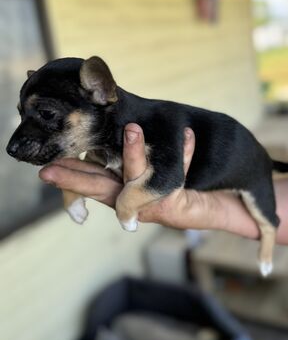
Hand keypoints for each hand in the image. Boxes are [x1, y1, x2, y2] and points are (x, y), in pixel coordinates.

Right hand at [39, 124, 209, 228]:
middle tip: (50, 169)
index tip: (44, 170)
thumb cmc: (156, 190)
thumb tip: (91, 135)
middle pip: (99, 186)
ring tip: (131, 129)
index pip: (86, 184)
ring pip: (138, 176)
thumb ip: (110, 162)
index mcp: (115, 191)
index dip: (66, 178)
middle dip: (75, 176)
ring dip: (134, 153)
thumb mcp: (129, 176)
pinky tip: (188, 133)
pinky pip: (179, 170)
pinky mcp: (173, 198)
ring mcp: (150, 201)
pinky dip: (184, 152)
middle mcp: (128, 199)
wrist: (190, 210)